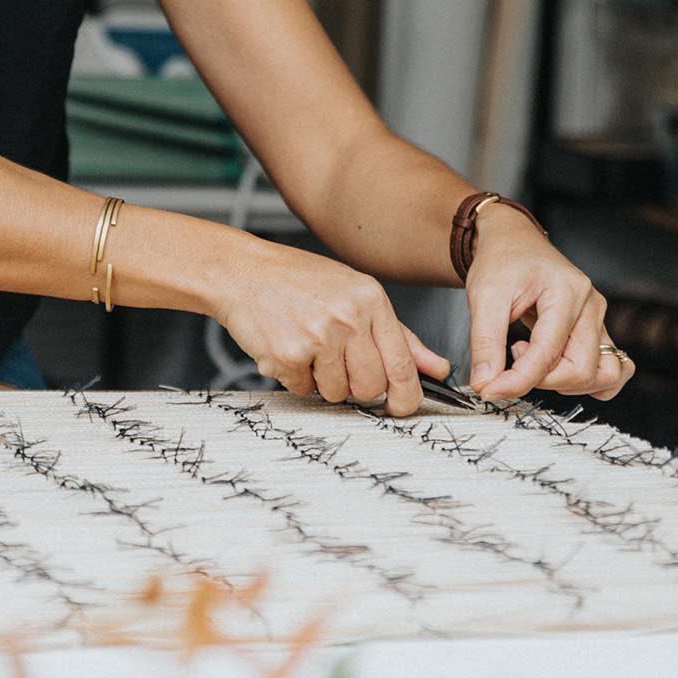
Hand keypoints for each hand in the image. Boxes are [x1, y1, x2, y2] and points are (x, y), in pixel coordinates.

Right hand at [216, 241, 452, 415]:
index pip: (402, 365)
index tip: (401, 406)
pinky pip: (303, 390)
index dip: (406, 396)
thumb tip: (436, 368)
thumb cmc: (298, 281)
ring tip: (309, 350)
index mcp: (370, 300)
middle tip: (339, 365)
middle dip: (357, 387)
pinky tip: (288, 348)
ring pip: (337, 393)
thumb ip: (398, 335)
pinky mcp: (288, 355)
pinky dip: (295, 378)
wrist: (240, 272)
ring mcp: (317, 337)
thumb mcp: (354, 294)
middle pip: (372, 387)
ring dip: (323, 382)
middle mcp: (348, 318)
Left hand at [465, 205, 633, 403]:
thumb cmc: (503, 261)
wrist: (513, 243)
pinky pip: (613, 368)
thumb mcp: (484, 297)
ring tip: (534, 360)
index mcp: (566, 291)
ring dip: (566, 384)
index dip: (517, 380)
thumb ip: (485, 343)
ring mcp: (599, 319)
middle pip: (582, 369)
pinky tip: (558, 371)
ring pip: (603, 374)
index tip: (489, 389)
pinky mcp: (597, 330)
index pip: (548, 354)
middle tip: (511, 362)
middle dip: (541, 381)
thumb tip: (486, 384)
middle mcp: (591, 306)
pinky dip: (590, 382)